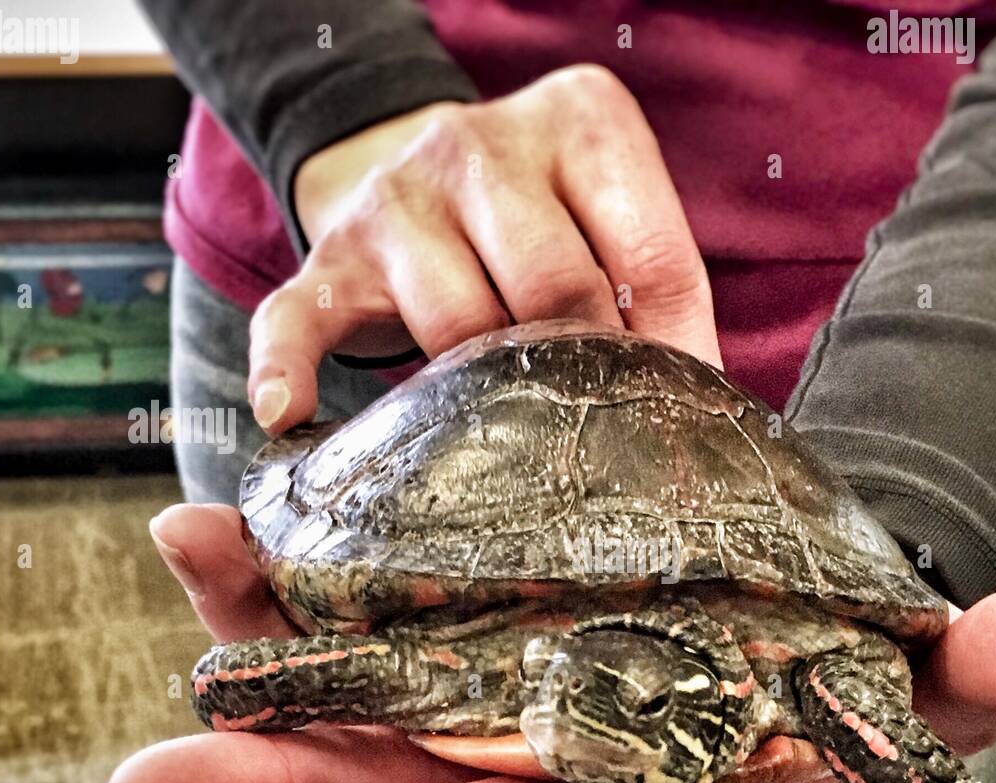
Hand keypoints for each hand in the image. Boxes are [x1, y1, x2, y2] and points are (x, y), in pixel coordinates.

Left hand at [107, 504, 995, 782]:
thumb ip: (986, 663)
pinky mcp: (473, 624)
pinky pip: (368, 608)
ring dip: (253, 672)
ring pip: (365, 698)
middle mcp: (560, 755)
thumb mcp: (928, 662)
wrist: (801, 597)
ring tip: (160, 633)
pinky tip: (212, 537)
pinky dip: (287, 580)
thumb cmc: (863, 654)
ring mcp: (504, 691)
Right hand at [248, 64, 719, 432]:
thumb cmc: (542, 221)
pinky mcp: (330, 255)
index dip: (676, 353)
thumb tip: (708, 404)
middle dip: (583, 375)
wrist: (419, 169)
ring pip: (454, 324)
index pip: (652, 251)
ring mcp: (398, 198)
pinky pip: (299, 316)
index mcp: (582, 125)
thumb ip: (658, 292)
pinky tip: (287, 416)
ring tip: (501, 445)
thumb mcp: (611, 222)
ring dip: (483, 397)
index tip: (682, 421)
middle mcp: (482, 144)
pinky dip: (289, 368)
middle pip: (555, 288)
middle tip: (594, 437)